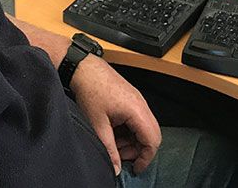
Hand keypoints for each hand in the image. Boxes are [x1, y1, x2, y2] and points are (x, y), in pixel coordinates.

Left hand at [70, 55, 161, 175]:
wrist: (84, 68)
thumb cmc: (91, 89)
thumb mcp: (98, 124)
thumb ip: (109, 148)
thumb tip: (116, 167)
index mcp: (137, 110)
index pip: (152, 140)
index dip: (146, 158)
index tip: (135, 168)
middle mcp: (141, 104)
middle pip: (152, 135)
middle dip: (138, 150)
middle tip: (121, 156)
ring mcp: (137, 101)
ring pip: (144, 128)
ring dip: (132, 141)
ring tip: (113, 144)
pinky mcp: (131, 99)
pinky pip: (137, 120)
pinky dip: (129, 131)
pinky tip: (114, 132)